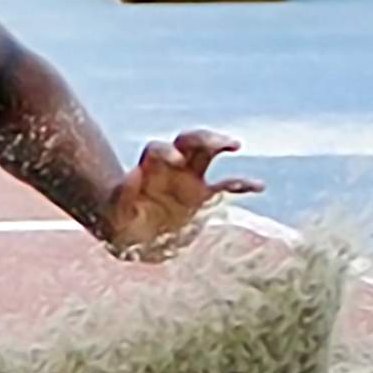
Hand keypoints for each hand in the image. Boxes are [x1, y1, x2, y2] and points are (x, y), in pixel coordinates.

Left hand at [105, 130, 262, 259]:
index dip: (166, 152)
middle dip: (200, 137)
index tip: (175, 160)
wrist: (132, 234)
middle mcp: (170, 169)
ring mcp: (188, 180)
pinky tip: (257, 186)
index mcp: (148, 168)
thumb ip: (123, 194)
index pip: (158, 150)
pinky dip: (242, 184)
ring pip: (207, 155)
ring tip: (234, 145)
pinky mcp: (203, 197)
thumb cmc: (120, 217)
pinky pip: (226, 186)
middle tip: (215, 143)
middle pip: (187, 142)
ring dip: (220, 145)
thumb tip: (133, 174)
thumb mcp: (114, 210)